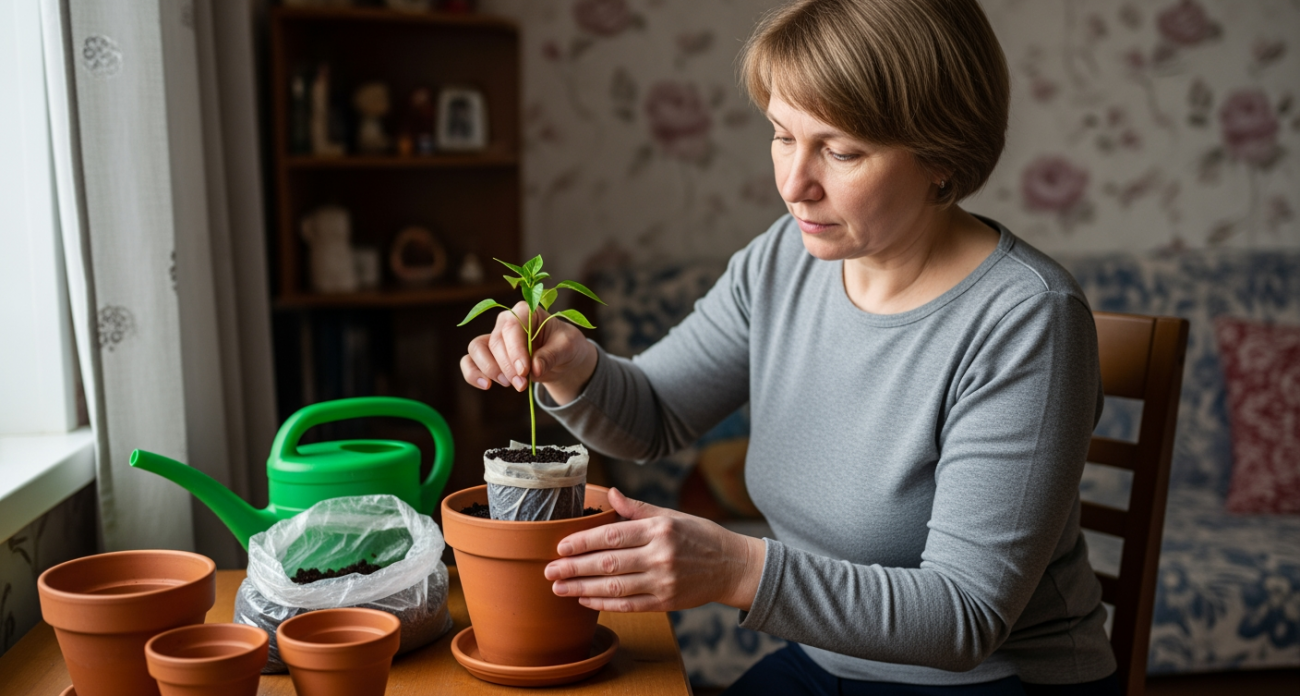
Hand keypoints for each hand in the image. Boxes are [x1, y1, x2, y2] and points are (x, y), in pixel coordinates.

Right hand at [460, 300, 597, 403]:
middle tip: (522, 384)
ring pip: (477, 349)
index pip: (512, 328)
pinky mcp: (488, 355)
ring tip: (510, 384)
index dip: (515, 350)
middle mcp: (505, 322)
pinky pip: (469, 361)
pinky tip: (486, 385)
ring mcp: (494, 337)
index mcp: (525, 312)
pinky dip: (472, 374)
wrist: (562, 359)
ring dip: (490, 369)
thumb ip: (552, 355)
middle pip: (495, 342)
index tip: (524, 371)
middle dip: (507, 367)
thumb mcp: (567, 347)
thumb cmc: (565, 345)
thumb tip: (535, 368)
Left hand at [544, 488, 765, 611]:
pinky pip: (629, 605)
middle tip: (549, 571)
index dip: (582, 542)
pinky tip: (586, 600)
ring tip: (559, 588)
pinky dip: (604, 604)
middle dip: (574, 568)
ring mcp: (663, 581)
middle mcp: (660, 555)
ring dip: (583, 589)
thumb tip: (610, 493)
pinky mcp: (666, 602)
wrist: (732, 566)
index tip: (560, 547)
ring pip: (615, 587)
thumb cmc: (699, 536)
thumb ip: (637, 509)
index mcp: (659, 529)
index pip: (611, 536)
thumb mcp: (671, 515)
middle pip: (608, 563)